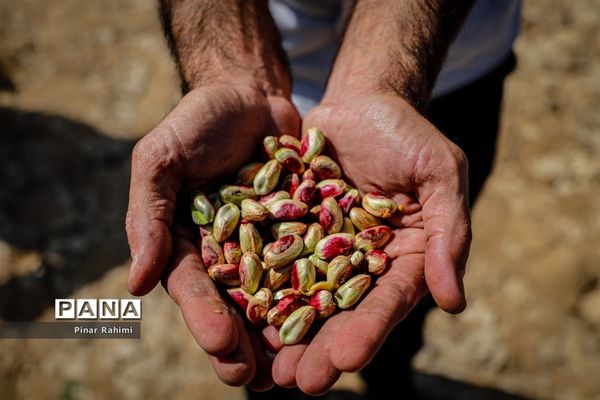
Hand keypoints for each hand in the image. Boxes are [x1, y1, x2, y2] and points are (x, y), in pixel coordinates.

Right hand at [125, 79, 300, 388]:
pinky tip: (335, 317)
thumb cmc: (195, 122)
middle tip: (259, 379)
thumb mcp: (160, 161)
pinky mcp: (305, 228)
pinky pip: (316, 261)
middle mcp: (228, 252)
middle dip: (245, 341)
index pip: (194, 290)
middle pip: (236, 304)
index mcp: (188, 244)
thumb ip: (146, 217)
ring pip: (277, 294)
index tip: (224, 345)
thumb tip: (137, 285)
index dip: (206, 318)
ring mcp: (269, 243)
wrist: (249, 91)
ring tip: (296, 367)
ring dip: (284, 331)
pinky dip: (323, 289)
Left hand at [263, 92, 470, 393]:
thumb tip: (454, 302)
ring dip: (283, 331)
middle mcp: (360, 261)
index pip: (386, 302)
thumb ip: (448, 234)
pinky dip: (255, 285)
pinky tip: (237, 311)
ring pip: (300, 294)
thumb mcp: (439, 174)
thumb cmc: (408, 133)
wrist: (361, 99)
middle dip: (319, 347)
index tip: (344, 362)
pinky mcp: (289, 227)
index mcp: (402, 256)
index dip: (367, 332)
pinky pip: (270, 258)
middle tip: (295, 382)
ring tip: (263, 367)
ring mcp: (321, 247)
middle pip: (340, 311)